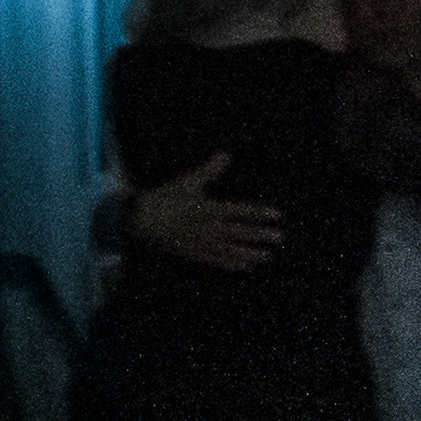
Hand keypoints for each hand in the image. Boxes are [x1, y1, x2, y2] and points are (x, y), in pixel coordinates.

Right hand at [129, 154, 282, 272]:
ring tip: (269, 256)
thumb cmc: (166, 198)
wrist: (140, 219)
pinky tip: (248, 266)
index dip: (259, 213)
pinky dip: (233, 264)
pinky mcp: (194, 254)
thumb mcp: (187, 182)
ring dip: (250, 253)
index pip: (238, 211)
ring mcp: (200, 243)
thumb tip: (226, 154)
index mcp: (206, 208)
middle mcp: (205, 228)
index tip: (277, 215)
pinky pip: (216, 261)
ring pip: (230, 250)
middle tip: (280, 238)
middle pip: (238, 233)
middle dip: (260, 235)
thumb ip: (209, 170)